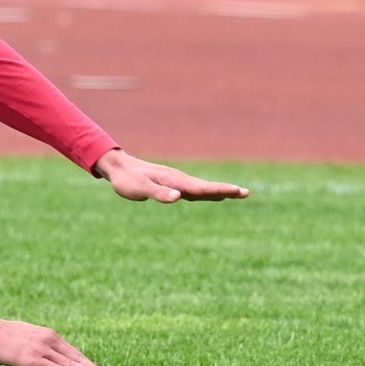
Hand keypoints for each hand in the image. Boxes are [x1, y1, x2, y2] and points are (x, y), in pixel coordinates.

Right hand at [0, 311, 108, 365]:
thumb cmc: (1, 334)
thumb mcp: (25, 336)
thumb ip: (36, 343)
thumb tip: (38, 352)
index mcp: (49, 335)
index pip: (73, 353)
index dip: (87, 364)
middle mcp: (50, 341)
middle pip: (77, 358)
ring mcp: (43, 350)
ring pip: (71, 365)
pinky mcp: (34, 360)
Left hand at [93, 149, 248, 202]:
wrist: (118, 167)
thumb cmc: (126, 180)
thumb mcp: (139, 189)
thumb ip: (158, 193)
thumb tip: (178, 197)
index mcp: (174, 181)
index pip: (201, 188)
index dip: (220, 191)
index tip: (238, 191)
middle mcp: (178, 180)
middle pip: (206, 187)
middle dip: (226, 190)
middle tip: (246, 193)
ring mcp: (176, 181)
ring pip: (202, 188)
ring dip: (220, 191)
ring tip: (237, 194)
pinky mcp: (172, 184)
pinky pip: (194, 190)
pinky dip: (208, 193)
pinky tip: (214, 196)